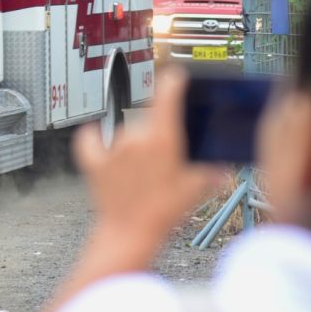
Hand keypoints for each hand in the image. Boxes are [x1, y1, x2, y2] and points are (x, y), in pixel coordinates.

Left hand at [73, 67, 228, 257]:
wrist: (130, 234)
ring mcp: (113, 147)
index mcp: (163, 138)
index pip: (167, 93)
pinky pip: (89, 140)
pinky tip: (98, 140)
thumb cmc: (163, 213)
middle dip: (157, 133)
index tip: (176, 77)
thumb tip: (221, 167)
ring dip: (133, 145)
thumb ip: (210, 172)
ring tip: (140, 172)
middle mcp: (136, 136)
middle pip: (148, 119)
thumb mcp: (194, 190)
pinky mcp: (94, 161)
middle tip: (163, 158)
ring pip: (126, 133)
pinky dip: (93, 139)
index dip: (173, 81)